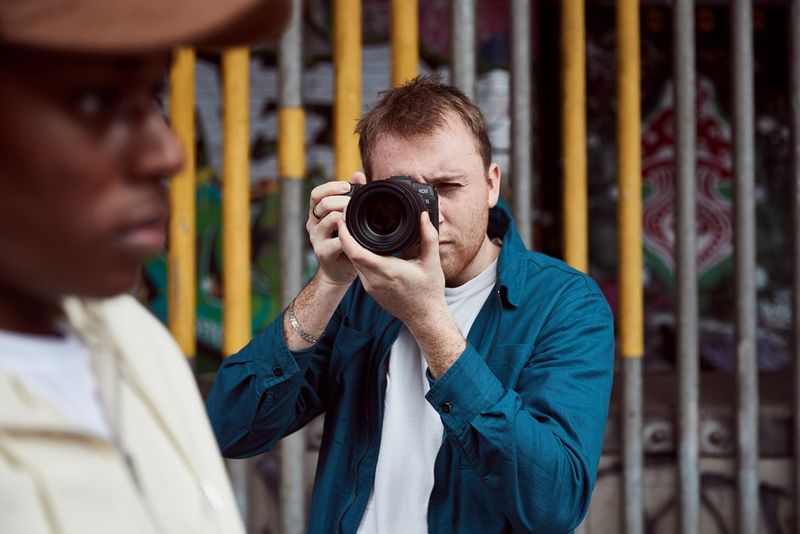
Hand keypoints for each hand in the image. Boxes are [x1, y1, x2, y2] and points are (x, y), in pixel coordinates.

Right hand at [307, 172, 366, 286]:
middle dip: (341, 200)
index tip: (347, 186)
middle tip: (354, 202)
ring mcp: (316, 238)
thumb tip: (358, 174)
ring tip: (356, 217)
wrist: (340, 272)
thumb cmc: (346, 242)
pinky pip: (336, 240)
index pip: (316, 194)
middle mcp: (313, 224)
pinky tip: (356, 234)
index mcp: (317, 213)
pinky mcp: (323, 252)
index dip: (330, 187)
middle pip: (322, 203)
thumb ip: (352, 196)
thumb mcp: (349, 217)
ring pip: (329, 219)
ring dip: (345, 215)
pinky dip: (348, 235)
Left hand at [337, 210, 446, 328]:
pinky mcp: (370, 291)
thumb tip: (424, 216)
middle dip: (345, 236)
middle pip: (350, 255)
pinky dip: (357, 257)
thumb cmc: (429, 292)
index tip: (344, 219)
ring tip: (354, 230)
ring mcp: (370, 287)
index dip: (345, 235)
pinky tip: (364, 248)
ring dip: (350, 247)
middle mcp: (374, 280)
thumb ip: (429, 237)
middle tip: (348, 218)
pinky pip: (359, 270)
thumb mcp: (432, 262)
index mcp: (387, 270)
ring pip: (353, 262)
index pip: (355, 251)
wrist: (424, 318)